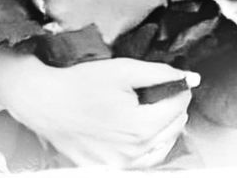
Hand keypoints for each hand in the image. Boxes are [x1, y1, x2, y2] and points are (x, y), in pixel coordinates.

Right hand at [0, 47, 199, 167]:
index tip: (178, 79)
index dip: (181, 88)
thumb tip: (189, 77)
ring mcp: (120, 164)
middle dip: (175, 107)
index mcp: (140, 127)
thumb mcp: (124, 69)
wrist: (46, 102)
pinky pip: (141, 162)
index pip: (178, 107)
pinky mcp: (108, 168)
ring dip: (166, 129)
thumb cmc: (81, 83)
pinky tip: (144, 132)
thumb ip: (160, 73)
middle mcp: (133, 152)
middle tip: (169, 91)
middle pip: (172, 129)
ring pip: (160, 150)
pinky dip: (150, 148)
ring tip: (161, 110)